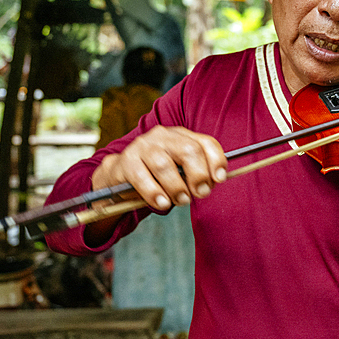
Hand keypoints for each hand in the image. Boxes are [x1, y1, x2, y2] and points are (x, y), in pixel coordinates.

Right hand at [92, 125, 227, 210]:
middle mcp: (163, 136)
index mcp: (181, 135)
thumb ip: (196, 173)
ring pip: (165, 165)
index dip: (216, 161)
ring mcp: (143, 146)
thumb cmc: (157, 175)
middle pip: (188, 150)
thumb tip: (212, 183)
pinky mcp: (126, 161)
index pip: (205, 143)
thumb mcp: (179, 170)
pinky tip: (162, 203)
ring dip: (177, 187)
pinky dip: (155, 193)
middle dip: (198, 175)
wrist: (120, 174)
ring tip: (181, 200)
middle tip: (200, 193)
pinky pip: (142, 177)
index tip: (219, 179)